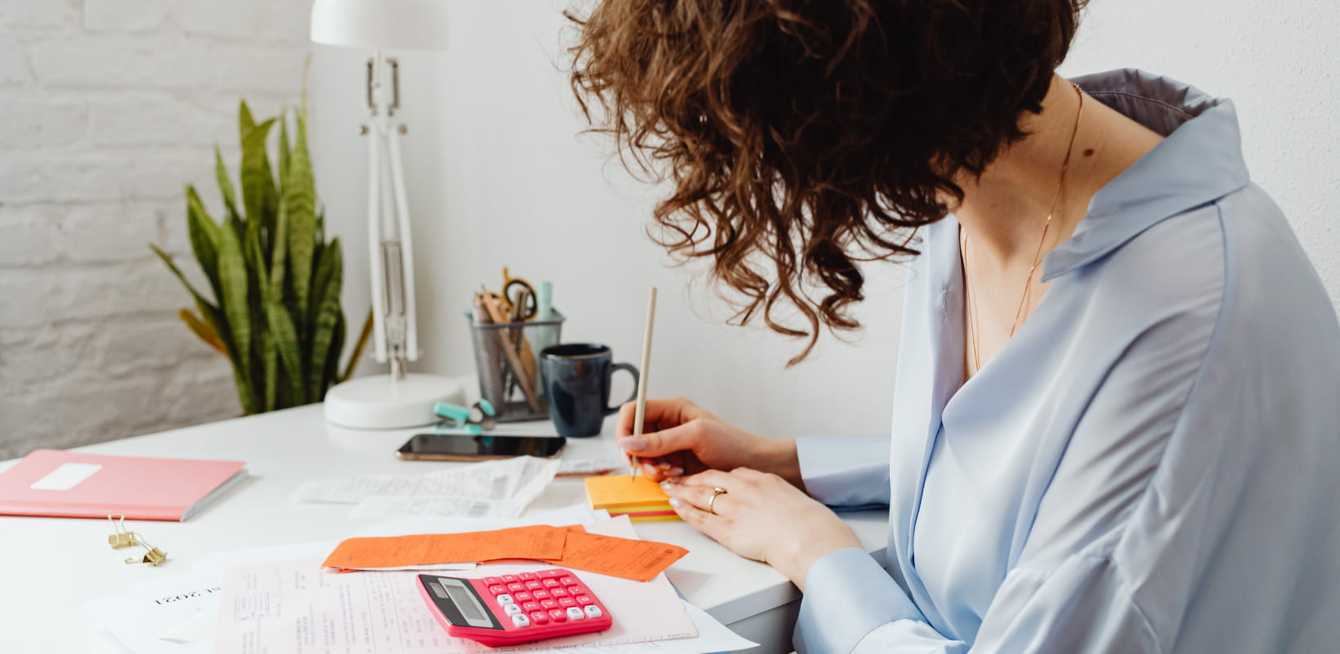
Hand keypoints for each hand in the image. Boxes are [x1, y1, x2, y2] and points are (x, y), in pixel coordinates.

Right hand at [616, 398, 799, 483]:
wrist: (754, 465)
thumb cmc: (732, 443)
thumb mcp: (696, 436)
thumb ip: (660, 440)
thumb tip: (627, 443)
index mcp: (671, 408)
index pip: (632, 411)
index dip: (625, 429)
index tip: (627, 450)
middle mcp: (667, 425)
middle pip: (633, 437)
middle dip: (640, 455)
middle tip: (656, 467)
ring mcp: (669, 446)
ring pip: (641, 457)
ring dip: (651, 468)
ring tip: (672, 473)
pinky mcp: (673, 464)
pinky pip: (653, 470)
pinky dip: (660, 477)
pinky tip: (677, 477)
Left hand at [662, 468, 860, 588]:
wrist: (807, 536)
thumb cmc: (806, 520)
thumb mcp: (789, 495)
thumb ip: (773, 492)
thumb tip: (769, 497)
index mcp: (760, 479)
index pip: (730, 474)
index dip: (713, 475)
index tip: (704, 476)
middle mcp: (743, 490)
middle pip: (709, 479)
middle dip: (689, 479)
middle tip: (675, 477)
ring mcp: (734, 509)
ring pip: (701, 496)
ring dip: (681, 492)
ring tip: (668, 489)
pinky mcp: (728, 530)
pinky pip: (701, 519)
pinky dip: (686, 511)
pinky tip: (676, 506)